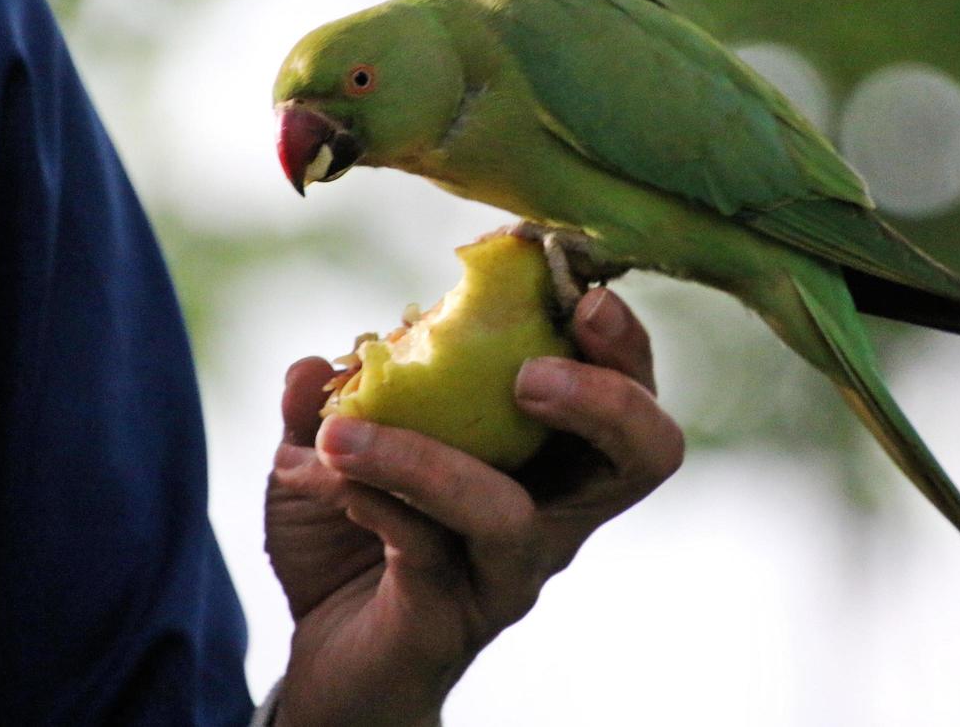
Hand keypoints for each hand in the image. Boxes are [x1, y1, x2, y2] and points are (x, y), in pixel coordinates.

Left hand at [264, 288, 682, 726]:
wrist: (328, 666)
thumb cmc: (356, 546)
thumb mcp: (335, 456)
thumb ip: (332, 405)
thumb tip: (315, 365)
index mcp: (553, 456)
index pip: (631, 392)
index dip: (625, 344)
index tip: (583, 293)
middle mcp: (556, 516)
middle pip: (644, 457)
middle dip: (608, 400)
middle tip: (531, 374)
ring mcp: (510, 572)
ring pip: (512, 514)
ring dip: (426, 460)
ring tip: (345, 434)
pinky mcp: (451, 617)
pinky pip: (427, 550)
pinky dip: (375, 498)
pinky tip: (326, 471)